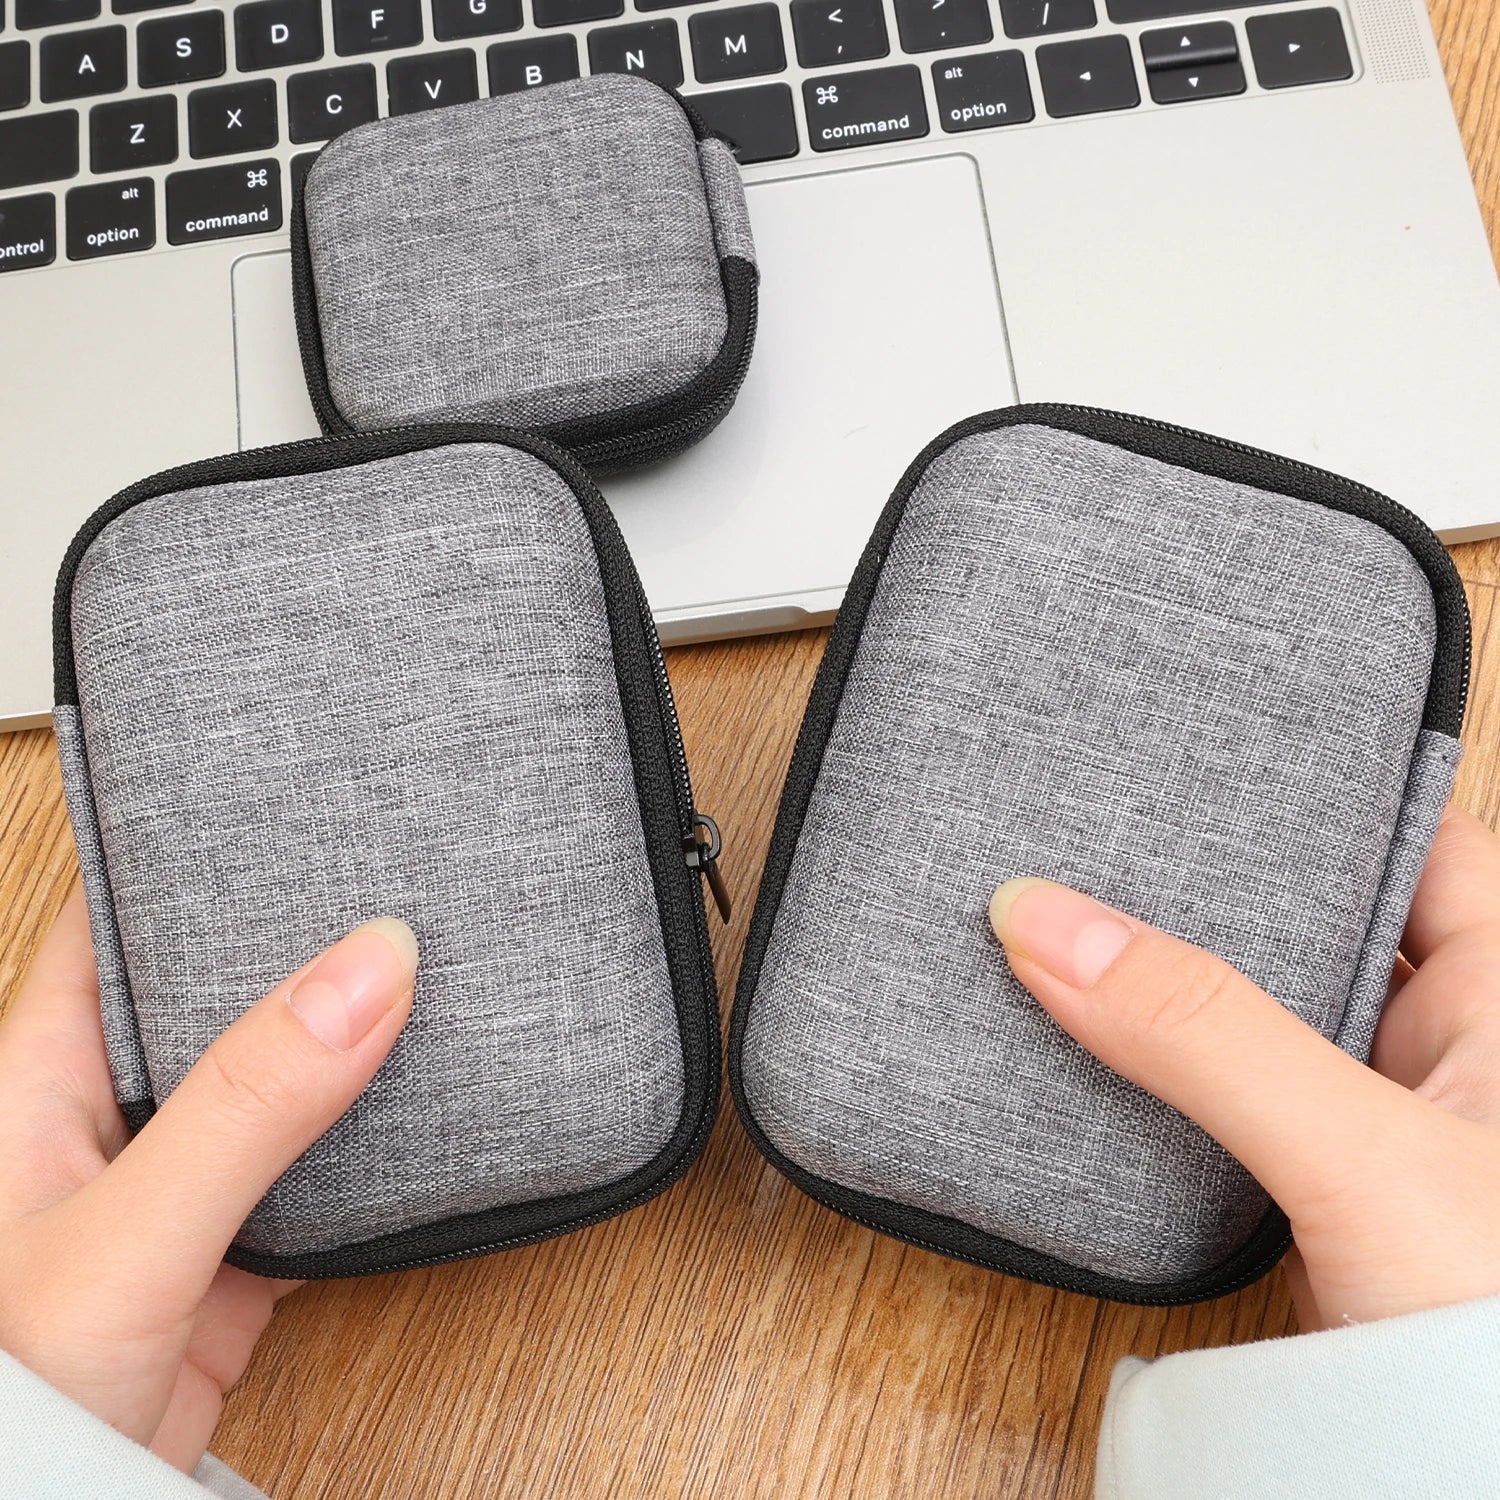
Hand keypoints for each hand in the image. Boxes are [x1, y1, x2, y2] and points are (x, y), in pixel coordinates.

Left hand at [0, 890, 416, 1470]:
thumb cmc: (16, 1389)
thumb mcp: (129, 1233)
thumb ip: (248, 1102)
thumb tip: (372, 965)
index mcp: (41, 1074)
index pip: (114, 921)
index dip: (189, 852)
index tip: (289, 801)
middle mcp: (111, 1115)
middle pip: (213, 987)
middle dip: (298, 938)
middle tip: (394, 876)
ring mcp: (177, 1186)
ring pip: (275, 1079)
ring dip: (345, 1040)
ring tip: (432, 971)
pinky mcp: (228, 1257)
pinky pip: (316, 1172)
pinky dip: (374, 1147)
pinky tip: (426, 1111)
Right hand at [989, 806, 1499, 1329]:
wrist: (1457, 1493)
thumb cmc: (1493, 1337)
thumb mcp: (1362, 1154)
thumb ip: (1206, 1034)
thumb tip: (1047, 922)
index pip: (1420, 844)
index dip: (1323, 799)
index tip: (1204, 761)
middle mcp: (1451, 1051)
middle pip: (1318, 922)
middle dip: (1217, 887)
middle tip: (1106, 832)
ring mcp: (1375, 1125)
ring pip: (1259, 1015)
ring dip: (1178, 985)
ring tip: (1076, 915)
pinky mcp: (1310, 1192)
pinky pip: (1224, 1098)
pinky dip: (1161, 1071)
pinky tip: (1092, 1036)